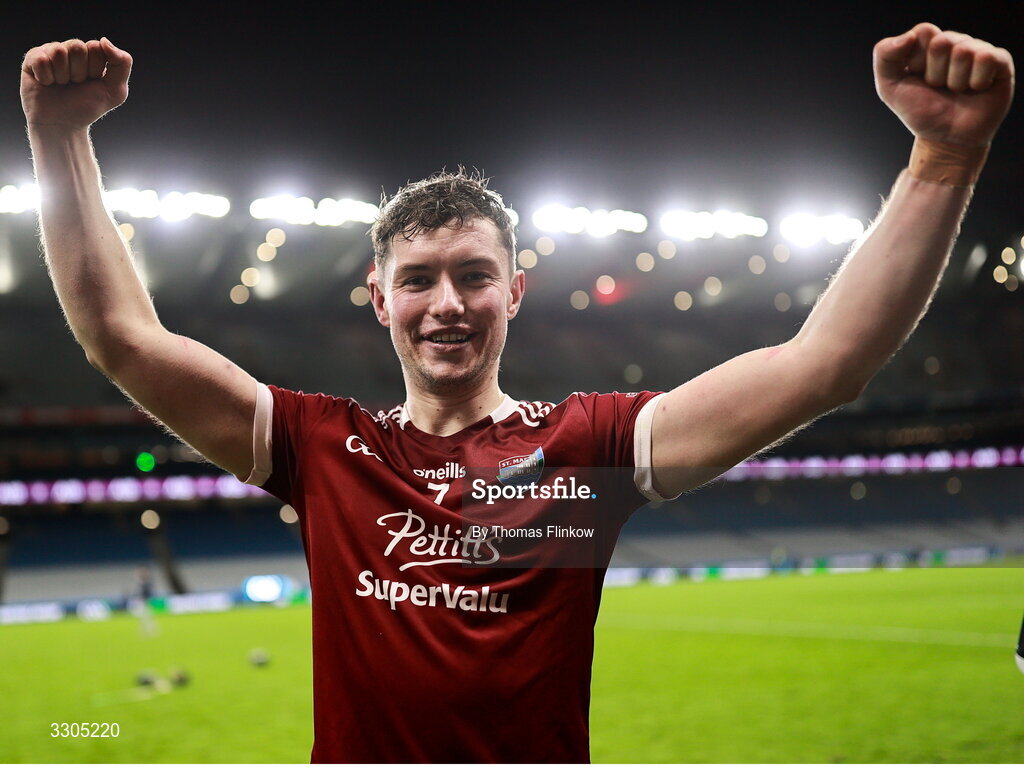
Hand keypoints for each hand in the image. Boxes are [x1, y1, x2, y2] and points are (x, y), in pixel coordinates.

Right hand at [21, 38, 131, 131]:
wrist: (63, 123)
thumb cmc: (88, 106)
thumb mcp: (116, 90)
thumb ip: (122, 63)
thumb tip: (104, 40)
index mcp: (92, 53)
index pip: (96, 47)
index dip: (95, 69)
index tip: (92, 82)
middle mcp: (71, 49)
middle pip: (77, 47)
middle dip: (79, 72)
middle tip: (75, 84)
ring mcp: (51, 52)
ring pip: (58, 52)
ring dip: (62, 76)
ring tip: (62, 84)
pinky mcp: (33, 59)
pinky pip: (41, 60)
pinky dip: (46, 78)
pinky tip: (47, 84)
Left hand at [874, 23, 1013, 146]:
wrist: (945, 139)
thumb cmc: (920, 112)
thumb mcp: (889, 87)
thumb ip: (884, 56)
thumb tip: (908, 36)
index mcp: (930, 44)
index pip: (923, 32)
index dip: (917, 60)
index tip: (917, 78)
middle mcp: (955, 43)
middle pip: (942, 41)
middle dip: (935, 73)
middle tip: (939, 87)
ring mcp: (978, 51)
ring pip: (964, 51)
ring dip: (955, 81)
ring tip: (956, 91)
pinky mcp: (1000, 62)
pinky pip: (987, 57)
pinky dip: (976, 81)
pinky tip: (976, 90)